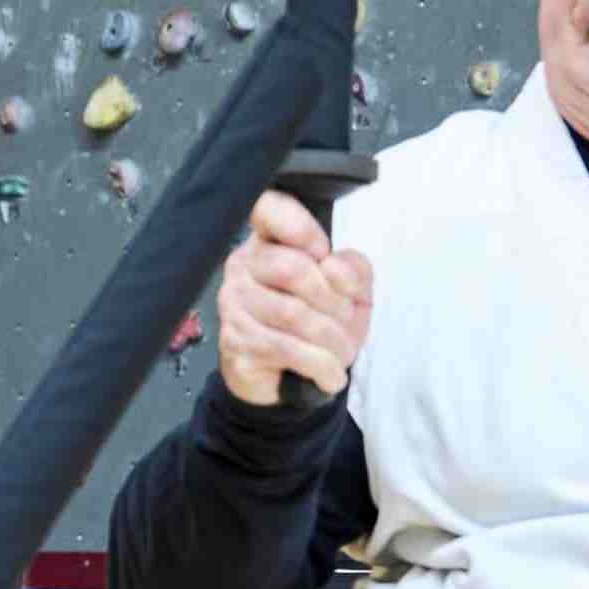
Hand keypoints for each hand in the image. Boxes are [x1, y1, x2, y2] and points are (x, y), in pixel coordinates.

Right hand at [209, 189, 375, 408]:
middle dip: (334, 301)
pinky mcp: (237, 342)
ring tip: (343, 352)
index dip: (300, 226)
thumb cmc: (317, 324)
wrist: (288, 379)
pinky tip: (331, 374)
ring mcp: (235, 305)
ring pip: (294, 314)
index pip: (267, 209)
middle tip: (347, 320)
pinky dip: (321, 365)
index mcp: (269, 241)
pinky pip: (288, 349)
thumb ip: (353, 269)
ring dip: (333, 340)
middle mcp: (243, 266)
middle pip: (292, 268)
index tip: (323, 253)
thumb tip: (333, 267)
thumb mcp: (349, 292)